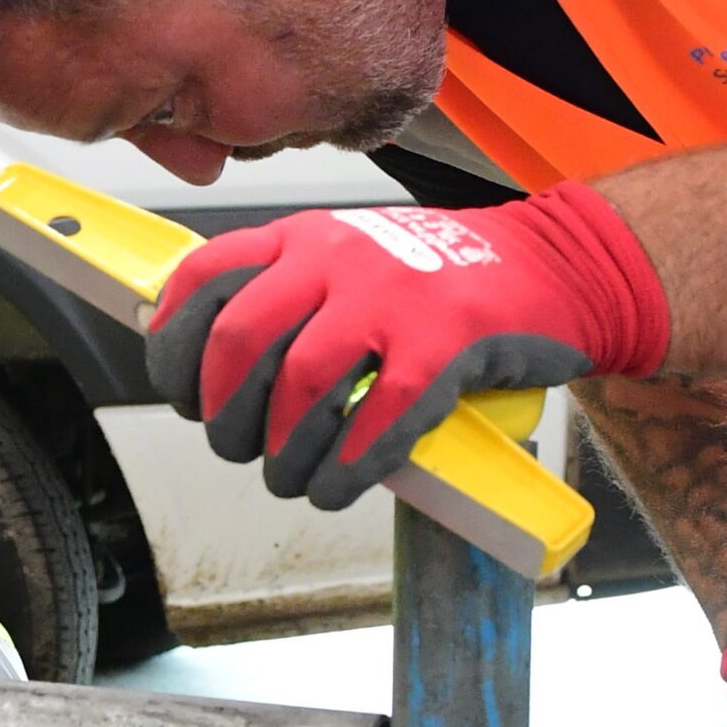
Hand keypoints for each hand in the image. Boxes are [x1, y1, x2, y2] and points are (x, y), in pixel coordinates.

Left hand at [144, 184, 670, 510]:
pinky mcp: (444, 344)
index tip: (180, 394)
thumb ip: (286, 297)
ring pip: (302, 386)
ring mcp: (392, 298)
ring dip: (282, 452)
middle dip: (223, 412)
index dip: (173, 347)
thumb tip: (209, 373)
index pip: (205, 280)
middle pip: (239, 341)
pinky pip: (378, 418)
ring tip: (288, 478)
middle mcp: (338, 258)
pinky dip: (347, 467)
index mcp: (304, 237)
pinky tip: (336, 488)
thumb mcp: (350, 261)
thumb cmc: (440, 278)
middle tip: (237, 447)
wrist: (553, 265)